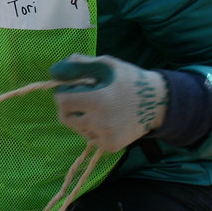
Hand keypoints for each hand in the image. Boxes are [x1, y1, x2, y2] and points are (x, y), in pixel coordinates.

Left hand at [49, 55, 167, 151]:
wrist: (158, 102)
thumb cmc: (128, 79)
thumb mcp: (105, 64)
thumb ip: (78, 65)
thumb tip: (53, 72)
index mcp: (97, 100)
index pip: (61, 101)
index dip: (65, 92)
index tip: (77, 88)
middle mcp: (100, 122)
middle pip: (65, 118)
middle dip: (70, 107)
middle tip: (86, 99)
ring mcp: (105, 137)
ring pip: (78, 128)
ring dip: (83, 118)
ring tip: (103, 108)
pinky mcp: (110, 146)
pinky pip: (91, 138)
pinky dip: (95, 129)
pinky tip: (110, 120)